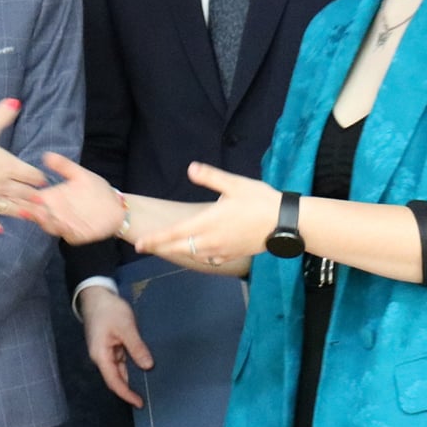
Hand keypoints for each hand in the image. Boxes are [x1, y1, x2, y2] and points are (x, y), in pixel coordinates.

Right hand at [0, 99, 48, 231]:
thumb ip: (0, 116)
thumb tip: (15, 101)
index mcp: (7, 167)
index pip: (28, 173)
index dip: (37, 176)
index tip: (45, 181)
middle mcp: (1, 186)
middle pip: (22, 192)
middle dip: (34, 197)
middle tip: (45, 203)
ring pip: (9, 208)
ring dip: (21, 212)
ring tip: (32, 217)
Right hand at [27, 153, 126, 244]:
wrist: (116, 207)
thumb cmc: (97, 190)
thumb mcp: (80, 175)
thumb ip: (64, 166)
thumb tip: (46, 155)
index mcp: (53, 197)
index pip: (32, 197)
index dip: (23, 195)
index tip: (15, 191)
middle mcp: (55, 212)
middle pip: (36, 212)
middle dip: (28, 210)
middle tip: (22, 204)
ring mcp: (64, 225)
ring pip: (48, 224)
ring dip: (43, 220)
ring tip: (38, 213)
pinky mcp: (75, 235)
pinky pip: (66, 234)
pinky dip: (62, 230)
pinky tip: (59, 224)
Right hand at [80, 287, 152, 407]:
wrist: (96, 295)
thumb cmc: (109, 310)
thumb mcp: (126, 327)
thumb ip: (136, 347)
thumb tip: (147, 366)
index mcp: (101, 356)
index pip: (114, 382)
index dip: (126, 394)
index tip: (139, 403)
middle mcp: (101, 357)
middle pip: (115, 379)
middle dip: (128, 390)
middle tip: (146, 399)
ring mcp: (105, 352)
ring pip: (118, 371)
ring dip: (130, 379)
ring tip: (146, 387)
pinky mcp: (109, 346)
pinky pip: (120, 361)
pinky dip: (130, 366)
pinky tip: (141, 368)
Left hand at [138, 162, 280, 268]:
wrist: (286, 223)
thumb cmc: (260, 201)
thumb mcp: (234, 184)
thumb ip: (211, 176)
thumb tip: (191, 168)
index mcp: (207, 222)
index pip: (175, 233)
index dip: (156, 239)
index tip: (140, 244)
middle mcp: (211, 240)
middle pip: (180, 248)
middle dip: (161, 248)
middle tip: (146, 247)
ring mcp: (222, 250)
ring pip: (194, 254)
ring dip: (181, 251)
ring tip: (170, 246)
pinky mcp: (233, 254)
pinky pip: (211, 258)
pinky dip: (201, 255)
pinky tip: (201, 251)